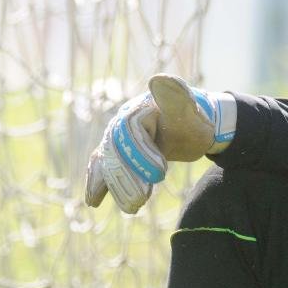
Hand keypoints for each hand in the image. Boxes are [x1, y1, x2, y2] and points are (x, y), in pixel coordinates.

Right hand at [84, 74, 235, 212]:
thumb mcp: (188, 110)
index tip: (158, 174)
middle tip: (141, 199)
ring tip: (131, 207)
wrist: (191, 127)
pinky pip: (103, 168)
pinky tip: (93, 202)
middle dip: (128, 177)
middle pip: (117, 152)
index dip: (141, 154)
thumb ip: (175, 96)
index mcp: (137, 111)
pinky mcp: (118, 154)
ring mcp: (117, 139)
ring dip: (115, 186)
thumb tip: (158, 79)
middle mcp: (121, 123)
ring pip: (109, 163)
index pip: (131, 133)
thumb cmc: (193, 120)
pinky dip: (98, 183)